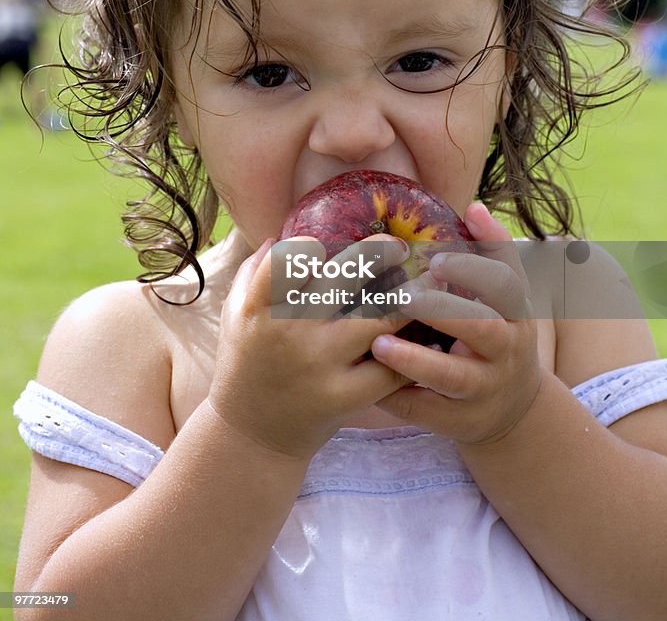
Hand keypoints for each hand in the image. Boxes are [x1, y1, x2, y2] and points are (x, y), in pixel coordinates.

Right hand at [208, 235, 410, 460]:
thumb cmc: (246, 365)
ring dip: (406, 298)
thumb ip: (254, 274)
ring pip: (376, 319)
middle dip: (377, 252)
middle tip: (398, 246)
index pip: (287, 261)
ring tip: (423, 285)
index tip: (328, 243)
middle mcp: (288, 332)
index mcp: (258, 308)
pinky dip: (410, 349)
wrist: (251, 437)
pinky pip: (389, 367)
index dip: (310, 247)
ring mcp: (318, 365)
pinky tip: (424, 335)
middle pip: (343, 278)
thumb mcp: (235, 317)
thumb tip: (279, 236)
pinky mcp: (344, 398)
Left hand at [370, 203, 542, 445]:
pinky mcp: (463, 421)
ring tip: (379, 343)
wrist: (514, 411)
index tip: (436, 257)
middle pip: (483, 328)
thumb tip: (474, 206)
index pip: (506, 284)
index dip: (474, 270)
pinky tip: (372, 382)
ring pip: (454, 377)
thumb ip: (492, 253)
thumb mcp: (506, 299)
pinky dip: (401, 398)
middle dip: (443, 312)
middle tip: (402, 295)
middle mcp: (507, 349)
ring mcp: (486, 388)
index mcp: (515, 312)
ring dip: (416, 360)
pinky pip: (430, 411)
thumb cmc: (497, 335)